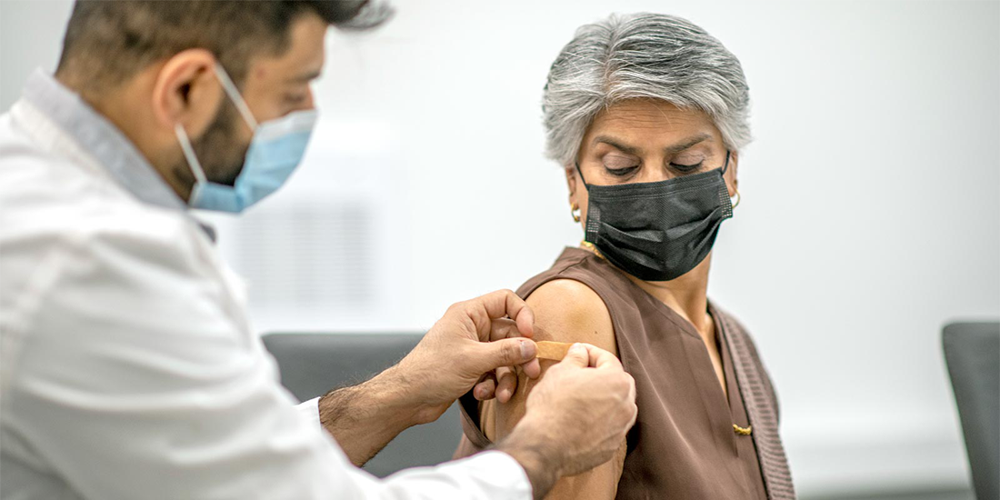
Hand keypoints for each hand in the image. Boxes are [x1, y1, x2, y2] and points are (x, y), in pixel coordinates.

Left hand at [395, 290, 542, 423]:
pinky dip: (493, 384)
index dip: (523, 315)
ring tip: (502, 394)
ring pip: (505, 357)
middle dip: (520, 356)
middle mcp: (473, 328)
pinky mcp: (473, 368)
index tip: (530, 336)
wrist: (409, 399)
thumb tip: (532, 347)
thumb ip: (505, 352)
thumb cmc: (430, 371)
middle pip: (510, 334)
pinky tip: (482, 393)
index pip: (505, 300)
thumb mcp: (473, 360)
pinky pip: (495, 372)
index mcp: (469, 314)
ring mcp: (474, 348)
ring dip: (506, 377)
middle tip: (532, 372)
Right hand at [498, 343, 636, 497]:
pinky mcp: (611, 447)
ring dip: (604, 399)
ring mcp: (620, 429)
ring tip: (582, 398)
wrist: (546, 447)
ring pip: (617, 407)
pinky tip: (581, 420)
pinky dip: (600, 421)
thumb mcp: (560, 371)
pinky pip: (609, 428)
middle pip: (618, 383)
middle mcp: (626, 405)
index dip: (591, 352)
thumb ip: (576, 358)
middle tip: (581, 374)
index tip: (578, 352)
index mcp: (617, 381)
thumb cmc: (553, 405)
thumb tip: (580, 351)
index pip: (608, 359)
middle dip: (602, 376)